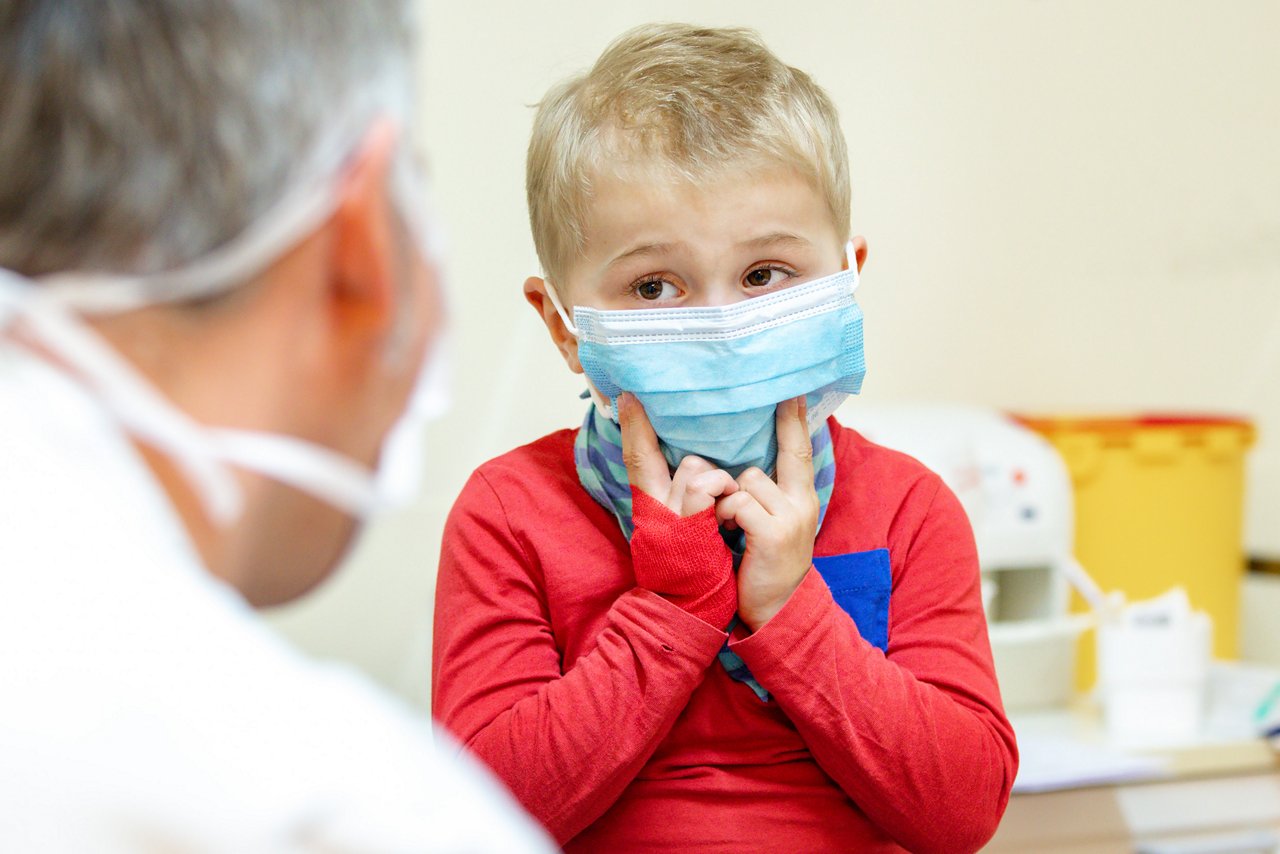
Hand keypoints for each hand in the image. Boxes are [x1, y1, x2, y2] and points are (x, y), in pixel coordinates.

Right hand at [619, 393, 738, 626]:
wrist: (688, 611)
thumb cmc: (691, 571)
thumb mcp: (679, 531)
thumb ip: (679, 500)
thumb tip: (694, 471)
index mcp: (651, 507)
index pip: (638, 457)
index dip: (634, 426)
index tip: (629, 395)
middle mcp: (655, 508)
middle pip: (674, 459)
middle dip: (695, 466)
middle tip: (706, 487)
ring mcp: (670, 517)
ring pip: (694, 468)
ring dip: (717, 483)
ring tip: (726, 509)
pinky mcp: (689, 528)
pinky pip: (704, 489)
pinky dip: (719, 493)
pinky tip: (726, 514)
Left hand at [715, 396, 818, 630]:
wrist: (775, 613)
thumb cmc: (763, 566)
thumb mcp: (771, 526)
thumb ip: (764, 496)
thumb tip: (743, 470)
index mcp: (801, 499)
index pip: (799, 450)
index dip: (795, 420)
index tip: (792, 390)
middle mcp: (802, 503)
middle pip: (771, 461)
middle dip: (749, 471)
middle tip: (747, 474)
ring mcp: (792, 517)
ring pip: (748, 480)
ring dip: (729, 501)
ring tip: (729, 528)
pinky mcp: (775, 532)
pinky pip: (740, 502)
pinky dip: (726, 516)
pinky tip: (729, 535)